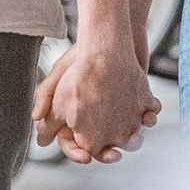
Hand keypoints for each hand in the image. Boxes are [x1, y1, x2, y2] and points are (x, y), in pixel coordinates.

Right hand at [34, 35, 159, 164]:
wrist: (115, 32)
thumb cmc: (84, 52)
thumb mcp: (61, 71)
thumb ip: (46, 98)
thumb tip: (40, 137)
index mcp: (75, 113)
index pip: (72, 142)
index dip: (76, 152)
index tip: (86, 157)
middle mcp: (96, 115)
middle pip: (100, 146)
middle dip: (108, 152)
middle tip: (115, 154)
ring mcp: (117, 110)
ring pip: (124, 137)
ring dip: (131, 139)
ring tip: (136, 137)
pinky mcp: (136, 102)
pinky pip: (145, 117)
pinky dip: (148, 118)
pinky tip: (149, 116)